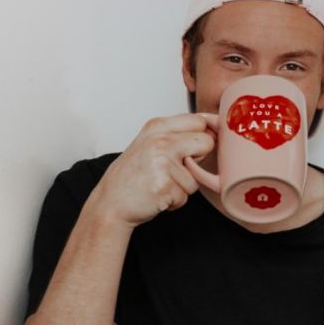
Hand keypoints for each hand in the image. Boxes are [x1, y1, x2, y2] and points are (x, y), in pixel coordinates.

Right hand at [88, 113, 215, 226]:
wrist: (110, 203)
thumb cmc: (133, 176)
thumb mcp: (150, 143)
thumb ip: (177, 134)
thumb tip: (213, 130)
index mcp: (157, 126)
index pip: (199, 121)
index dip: (202, 137)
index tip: (195, 148)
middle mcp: (160, 140)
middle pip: (206, 142)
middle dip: (198, 160)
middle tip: (175, 169)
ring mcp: (162, 162)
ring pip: (197, 176)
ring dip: (182, 187)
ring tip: (161, 184)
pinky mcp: (165, 185)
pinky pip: (186, 195)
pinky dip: (175, 200)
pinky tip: (158, 195)